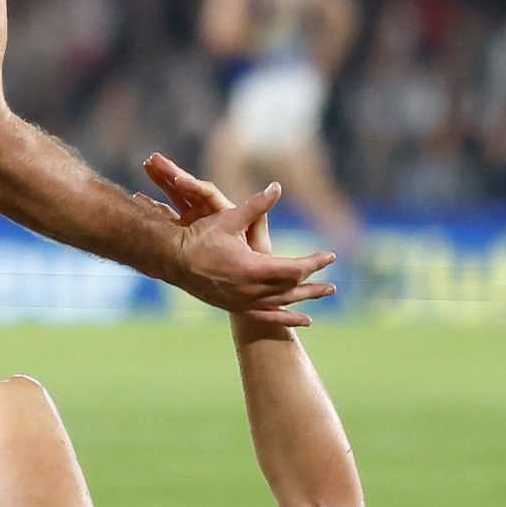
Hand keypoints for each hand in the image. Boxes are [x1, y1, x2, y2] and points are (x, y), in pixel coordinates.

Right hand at [142, 154, 334, 325]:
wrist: (172, 261)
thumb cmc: (200, 237)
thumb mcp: (229, 218)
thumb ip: (256, 205)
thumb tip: (276, 187)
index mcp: (252, 268)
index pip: (293, 268)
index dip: (313, 262)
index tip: (330, 256)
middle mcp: (250, 288)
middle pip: (291, 288)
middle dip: (313, 283)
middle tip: (333, 283)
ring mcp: (242, 300)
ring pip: (282, 303)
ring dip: (305, 299)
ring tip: (325, 294)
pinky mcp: (235, 306)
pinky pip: (267, 315)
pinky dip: (287, 318)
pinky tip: (304, 320)